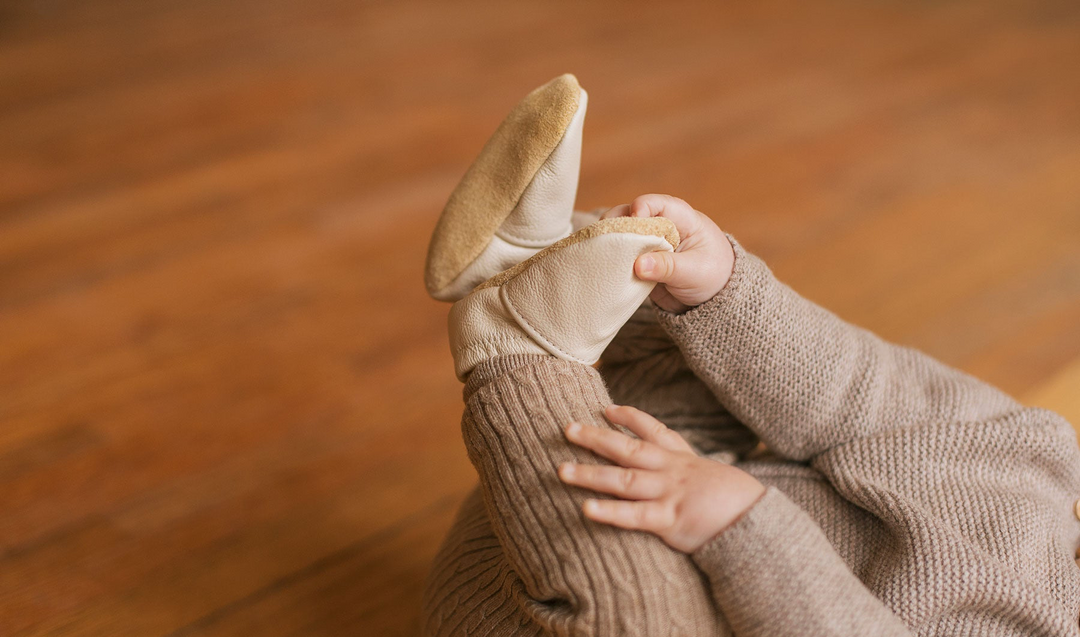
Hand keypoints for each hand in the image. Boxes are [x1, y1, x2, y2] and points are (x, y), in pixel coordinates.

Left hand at [559, 405, 765, 552]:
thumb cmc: (742, 506)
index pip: (654, 432)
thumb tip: (685, 483)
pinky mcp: (671, 520)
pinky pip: (635, 516)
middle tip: (566, 428)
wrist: (763, 522)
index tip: (607, 409)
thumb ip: (697, 480)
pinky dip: (609, 512)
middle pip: (628, 449)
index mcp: (685, 461)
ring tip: (561, 470)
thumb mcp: (718, 482)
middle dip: (596, 438)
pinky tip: (586, 509)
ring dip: (590, 474)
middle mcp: (673, 472)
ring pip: (623, 480)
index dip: (629, 419)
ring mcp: (670, 494)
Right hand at [604, 194, 733, 312]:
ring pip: (620, 234)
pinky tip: (602, 267)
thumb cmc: (713, 275)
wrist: (712, 300)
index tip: (633, 222)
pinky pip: (620, 256)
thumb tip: (638, 265)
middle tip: (605, 240)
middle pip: (630, 214)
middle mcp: (660, 226)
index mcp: (681, 218)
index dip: (641, 208)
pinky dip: (610, 259)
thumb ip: (668, 267)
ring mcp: (647, 243)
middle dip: (615, 225)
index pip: (657, 203)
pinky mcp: (638, 261)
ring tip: (601, 255)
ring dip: (609, 243)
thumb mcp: (695, 272)